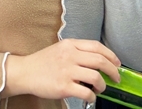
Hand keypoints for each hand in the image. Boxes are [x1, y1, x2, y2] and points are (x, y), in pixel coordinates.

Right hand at [5, 39, 120, 102]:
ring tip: (100, 88)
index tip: (117, 63)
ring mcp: (67, 71)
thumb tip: (98, 60)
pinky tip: (90, 97)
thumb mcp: (60, 49)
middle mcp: (69, 56)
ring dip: (103, 85)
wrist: (25, 72)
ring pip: (96, 77)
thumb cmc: (42, 62)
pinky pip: (86, 92)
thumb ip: (77, 51)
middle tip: (116, 78)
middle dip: (113, 71)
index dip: (111, 55)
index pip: (97, 46)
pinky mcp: (64, 86)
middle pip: (100, 61)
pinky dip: (92, 96)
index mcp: (70, 45)